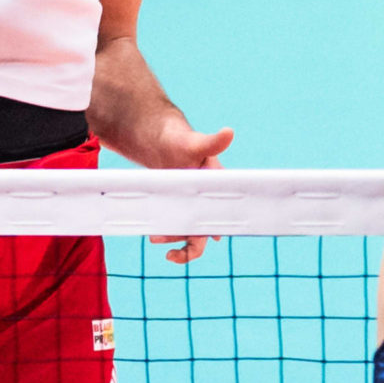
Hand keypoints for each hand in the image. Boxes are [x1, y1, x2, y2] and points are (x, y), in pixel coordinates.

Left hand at [132, 117, 233, 265]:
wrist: (159, 141)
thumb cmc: (180, 139)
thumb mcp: (193, 142)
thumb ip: (211, 142)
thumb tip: (229, 132)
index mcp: (218, 185)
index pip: (225, 209)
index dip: (220, 225)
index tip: (214, 237)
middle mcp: (207, 198)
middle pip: (207, 227)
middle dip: (192, 242)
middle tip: (172, 250)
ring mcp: (192, 205)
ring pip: (191, 231)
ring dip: (176, 239)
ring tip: (154, 238)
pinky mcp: (178, 208)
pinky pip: (178, 227)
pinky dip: (169, 235)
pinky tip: (155, 235)